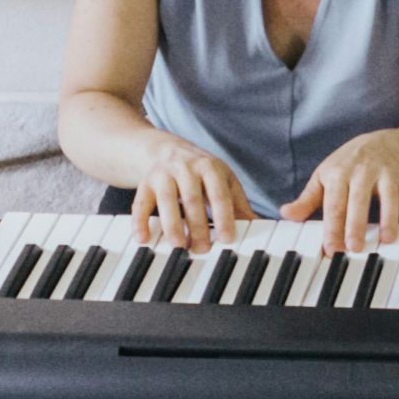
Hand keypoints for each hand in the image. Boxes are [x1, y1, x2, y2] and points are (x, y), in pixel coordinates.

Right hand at [130, 142, 255, 251]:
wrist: (164, 149)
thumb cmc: (200, 171)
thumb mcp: (222, 180)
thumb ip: (237, 203)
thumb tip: (257, 226)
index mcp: (210, 167)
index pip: (219, 193)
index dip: (223, 216)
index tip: (227, 238)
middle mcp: (186, 168)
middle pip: (192, 198)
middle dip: (197, 225)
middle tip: (202, 249)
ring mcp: (163, 174)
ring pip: (166, 200)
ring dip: (172, 224)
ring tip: (179, 245)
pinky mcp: (145, 183)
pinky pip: (140, 203)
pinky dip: (140, 221)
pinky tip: (143, 238)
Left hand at [280, 134, 398, 252]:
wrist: (382, 141)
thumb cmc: (348, 165)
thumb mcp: (325, 177)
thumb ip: (308, 199)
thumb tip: (286, 214)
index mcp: (338, 173)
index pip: (333, 204)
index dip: (332, 227)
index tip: (330, 249)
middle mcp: (362, 171)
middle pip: (359, 199)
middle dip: (357, 224)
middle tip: (355, 248)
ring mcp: (386, 171)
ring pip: (389, 193)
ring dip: (389, 216)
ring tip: (387, 239)